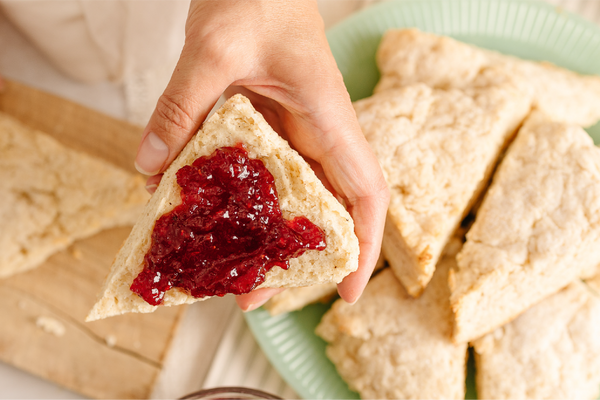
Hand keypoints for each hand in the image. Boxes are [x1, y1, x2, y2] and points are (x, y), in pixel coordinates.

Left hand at [135, 0, 388, 309]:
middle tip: (253, 298)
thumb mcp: (213, 49)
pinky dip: (242, 201)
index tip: (349, 292)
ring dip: (266, 238)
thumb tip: (152, 170)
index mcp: (327, 120)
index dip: (363, 247)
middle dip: (297, 260)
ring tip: (228, 273)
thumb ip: (183, 106)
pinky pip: (262, 173)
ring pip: (293, 197)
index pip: (364, 195)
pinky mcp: (270, 123)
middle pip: (324, 210)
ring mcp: (295, 130)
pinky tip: (207, 217)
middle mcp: (318, 133)